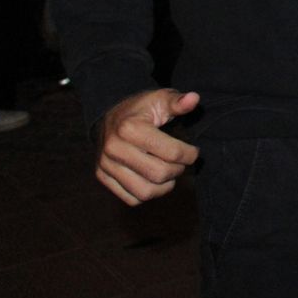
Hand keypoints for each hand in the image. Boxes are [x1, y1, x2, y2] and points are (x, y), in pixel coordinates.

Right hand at [95, 88, 200, 205]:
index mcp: (130, 128)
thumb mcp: (160, 99)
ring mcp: (105, 165)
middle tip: (182, 162)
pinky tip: (155, 180)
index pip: (171, 152)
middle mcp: (114, 148)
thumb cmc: (141, 108)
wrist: (110, 116)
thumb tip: (195, 98)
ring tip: (171, 172)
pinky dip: (149, 194)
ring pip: (144, 192)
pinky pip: (131, 199)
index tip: (193, 151)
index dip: (190, 154)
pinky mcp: (102, 177)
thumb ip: (178, 102)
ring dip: (165, 186)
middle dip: (178, 170)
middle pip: (159, 174)